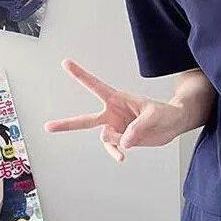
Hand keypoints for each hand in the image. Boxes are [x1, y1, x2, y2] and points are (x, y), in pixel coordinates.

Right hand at [44, 59, 185, 162]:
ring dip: (115, 144)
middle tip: (47, 126)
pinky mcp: (123, 139)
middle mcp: (112, 113)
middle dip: (66, 124)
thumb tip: (124, 142)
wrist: (173, 124)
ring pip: (105, 138)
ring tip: (127, 147)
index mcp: (117, 99)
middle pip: (86, 120)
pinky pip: (114, 147)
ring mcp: (116, 127)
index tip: (65, 63)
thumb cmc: (165, 112)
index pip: (96, 86)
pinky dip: (116, 152)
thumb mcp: (154, 115)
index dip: (80, 75)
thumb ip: (138, 127)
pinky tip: (122, 157)